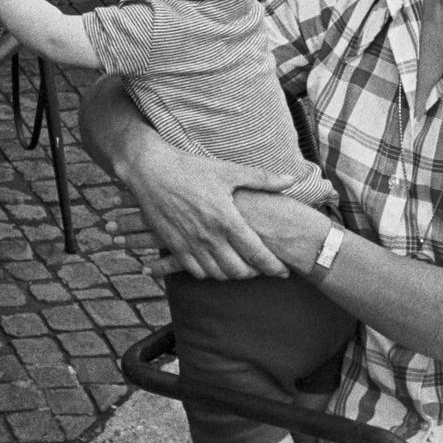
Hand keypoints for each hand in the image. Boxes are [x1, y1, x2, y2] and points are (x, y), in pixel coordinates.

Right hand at [114, 136, 298, 279]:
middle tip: (261, 267)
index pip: (257, 254)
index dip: (274, 267)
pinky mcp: (174, 246)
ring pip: (218, 275)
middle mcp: (209, 236)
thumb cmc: (191, 168)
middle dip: (254, 273)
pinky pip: (196, 272)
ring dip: (232, 274)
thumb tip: (291, 181)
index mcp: (227, 219)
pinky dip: (209, 273)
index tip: (284, 270)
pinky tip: (215, 263)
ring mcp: (190, 244)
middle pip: (239, 271)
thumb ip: (261, 179)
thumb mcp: (228, 171)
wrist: (150, 170)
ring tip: (240, 265)